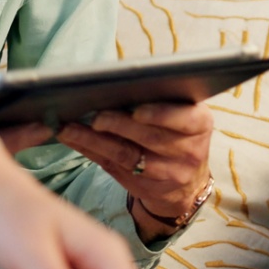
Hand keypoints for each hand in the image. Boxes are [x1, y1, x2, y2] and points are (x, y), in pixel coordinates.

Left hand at [56, 102, 213, 239]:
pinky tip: (71, 139)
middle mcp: (189, 150)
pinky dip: (89, 151)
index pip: (185, 120)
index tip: (137, 111)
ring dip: (94, 140)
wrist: (186, 181)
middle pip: (150, 138)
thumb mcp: (179, 115)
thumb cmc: (174, 132)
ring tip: (69, 128)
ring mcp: (169, 173)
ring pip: (128, 156)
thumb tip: (109, 82)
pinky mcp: (146, 187)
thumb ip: (156, 100)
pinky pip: (113, 167)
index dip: (160, 115)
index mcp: (199, 123)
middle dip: (119, 125)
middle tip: (95, 116)